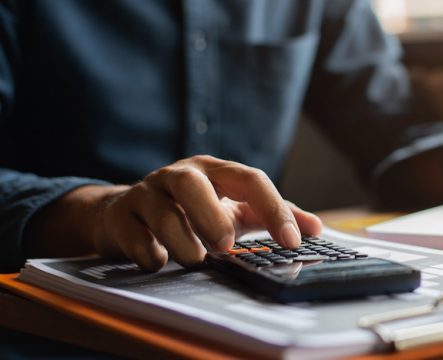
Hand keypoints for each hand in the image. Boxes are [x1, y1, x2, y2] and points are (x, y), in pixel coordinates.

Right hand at [28, 155, 321, 270]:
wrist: (129, 214)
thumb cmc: (193, 210)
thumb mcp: (235, 208)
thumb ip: (273, 215)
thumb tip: (315, 228)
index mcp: (215, 171)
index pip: (250, 179)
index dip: (274, 209)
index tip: (293, 241)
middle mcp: (179, 176)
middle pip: (192, 185)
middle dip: (210, 217)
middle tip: (225, 246)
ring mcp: (146, 194)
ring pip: (161, 213)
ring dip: (182, 243)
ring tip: (196, 259)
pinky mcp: (121, 216)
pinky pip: (133, 235)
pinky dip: (150, 253)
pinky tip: (160, 261)